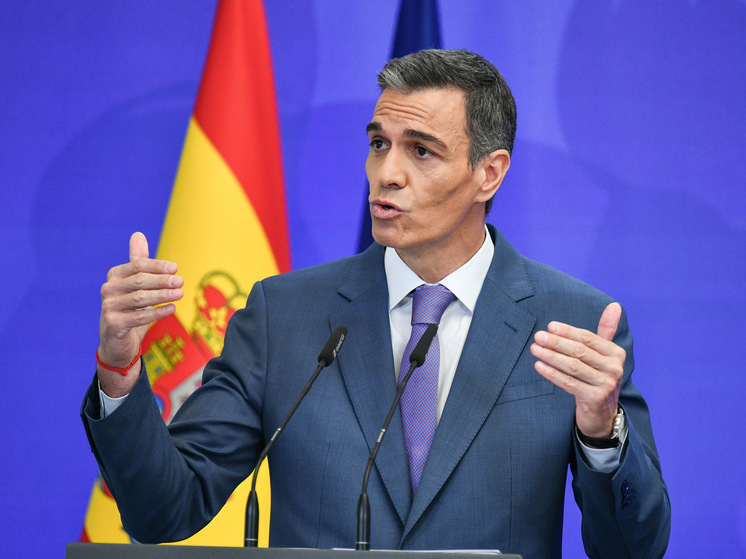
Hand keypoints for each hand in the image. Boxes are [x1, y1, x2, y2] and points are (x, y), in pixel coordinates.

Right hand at [97, 232, 183, 396]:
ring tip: (180, 293)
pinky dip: (157, 312)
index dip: (157, 266)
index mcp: (115, 276)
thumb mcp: (135, 286)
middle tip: (181, 281)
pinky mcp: (113, 324)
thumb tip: (138, 234)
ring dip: (163, 295)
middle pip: (139, 280)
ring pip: (140, 298)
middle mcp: (108, 289)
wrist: (118, 343)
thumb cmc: (130, 310)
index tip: (175, 268)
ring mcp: (108, 307)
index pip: (138, 265)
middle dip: (162, 280)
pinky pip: (139, 317)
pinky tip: (172, 308)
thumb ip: (138, 261)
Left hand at [530, 302, 625, 438]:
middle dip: (557, 342)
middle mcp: (614, 368)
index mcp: (616, 353)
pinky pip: (569, 383)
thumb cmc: (598, 376)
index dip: (568, 331)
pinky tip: (538, 365)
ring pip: (573, 367)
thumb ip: (606, 330)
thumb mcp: (604, 354)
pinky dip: (552, 373)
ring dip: (551, 356)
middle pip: (580, 351)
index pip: (588, 338)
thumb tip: (614, 305)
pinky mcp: (595, 398)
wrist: (602, 413)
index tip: (550, 326)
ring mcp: (606, 384)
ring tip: (534, 348)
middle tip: (538, 336)